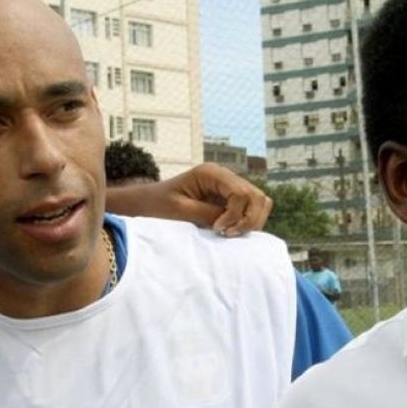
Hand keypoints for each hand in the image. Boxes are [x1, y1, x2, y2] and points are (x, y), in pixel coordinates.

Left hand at [108, 163, 271, 236]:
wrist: (147, 204)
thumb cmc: (158, 205)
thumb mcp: (180, 211)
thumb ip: (208, 214)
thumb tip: (234, 223)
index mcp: (211, 173)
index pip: (241, 193)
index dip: (235, 215)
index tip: (217, 229)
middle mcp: (224, 176)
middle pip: (256, 196)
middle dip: (248, 219)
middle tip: (226, 234)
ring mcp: (229, 187)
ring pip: (260, 201)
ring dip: (252, 221)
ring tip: (229, 233)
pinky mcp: (229, 199)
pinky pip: (252, 208)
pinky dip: (249, 221)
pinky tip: (230, 231)